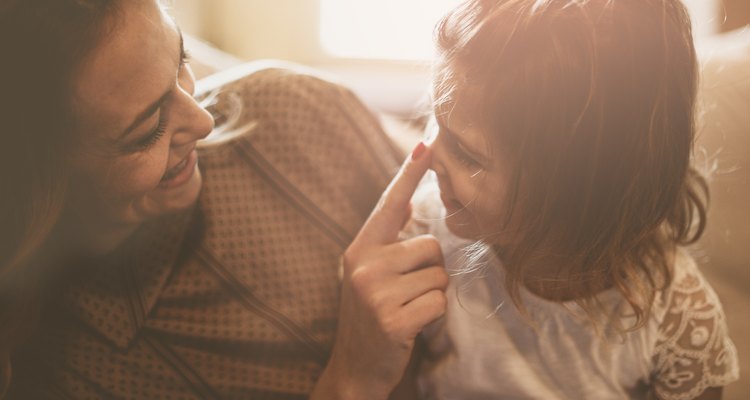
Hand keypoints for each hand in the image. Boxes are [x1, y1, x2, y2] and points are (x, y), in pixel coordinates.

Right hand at [311, 143, 447, 399]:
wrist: (353, 370)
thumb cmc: (369, 319)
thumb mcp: (367, 275)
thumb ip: (386, 242)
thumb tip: (406, 204)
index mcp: (359, 249)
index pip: (389, 204)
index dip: (410, 174)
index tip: (427, 144)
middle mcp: (364, 265)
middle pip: (430, 246)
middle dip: (431, 272)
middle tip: (408, 295)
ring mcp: (375, 293)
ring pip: (439, 277)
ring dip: (433, 297)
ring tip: (407, 311)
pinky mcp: (391, 319)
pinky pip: (439, 304)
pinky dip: (434, 319)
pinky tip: (411, 329)